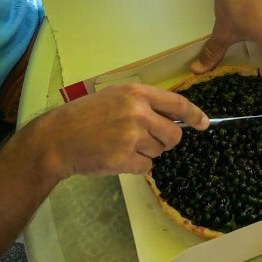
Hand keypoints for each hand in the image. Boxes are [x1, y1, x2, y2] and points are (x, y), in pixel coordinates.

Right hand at [43, 83, 208, 178]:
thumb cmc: (84, 116)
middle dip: (165, 141)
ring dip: (145, 152)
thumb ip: (141, 103)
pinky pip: (146, 167)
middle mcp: (138, 113)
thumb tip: (171, 116)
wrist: (58, 138)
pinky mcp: (126, 158)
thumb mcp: (114, 96)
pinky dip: (135, 166)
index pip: (177, 103)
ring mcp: (133, 136)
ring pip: (158, 151)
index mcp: (136, 93)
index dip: (194, 115)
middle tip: (145, 140)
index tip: (203, 123)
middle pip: (173, 134)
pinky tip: (117, 157)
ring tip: (120, 144)